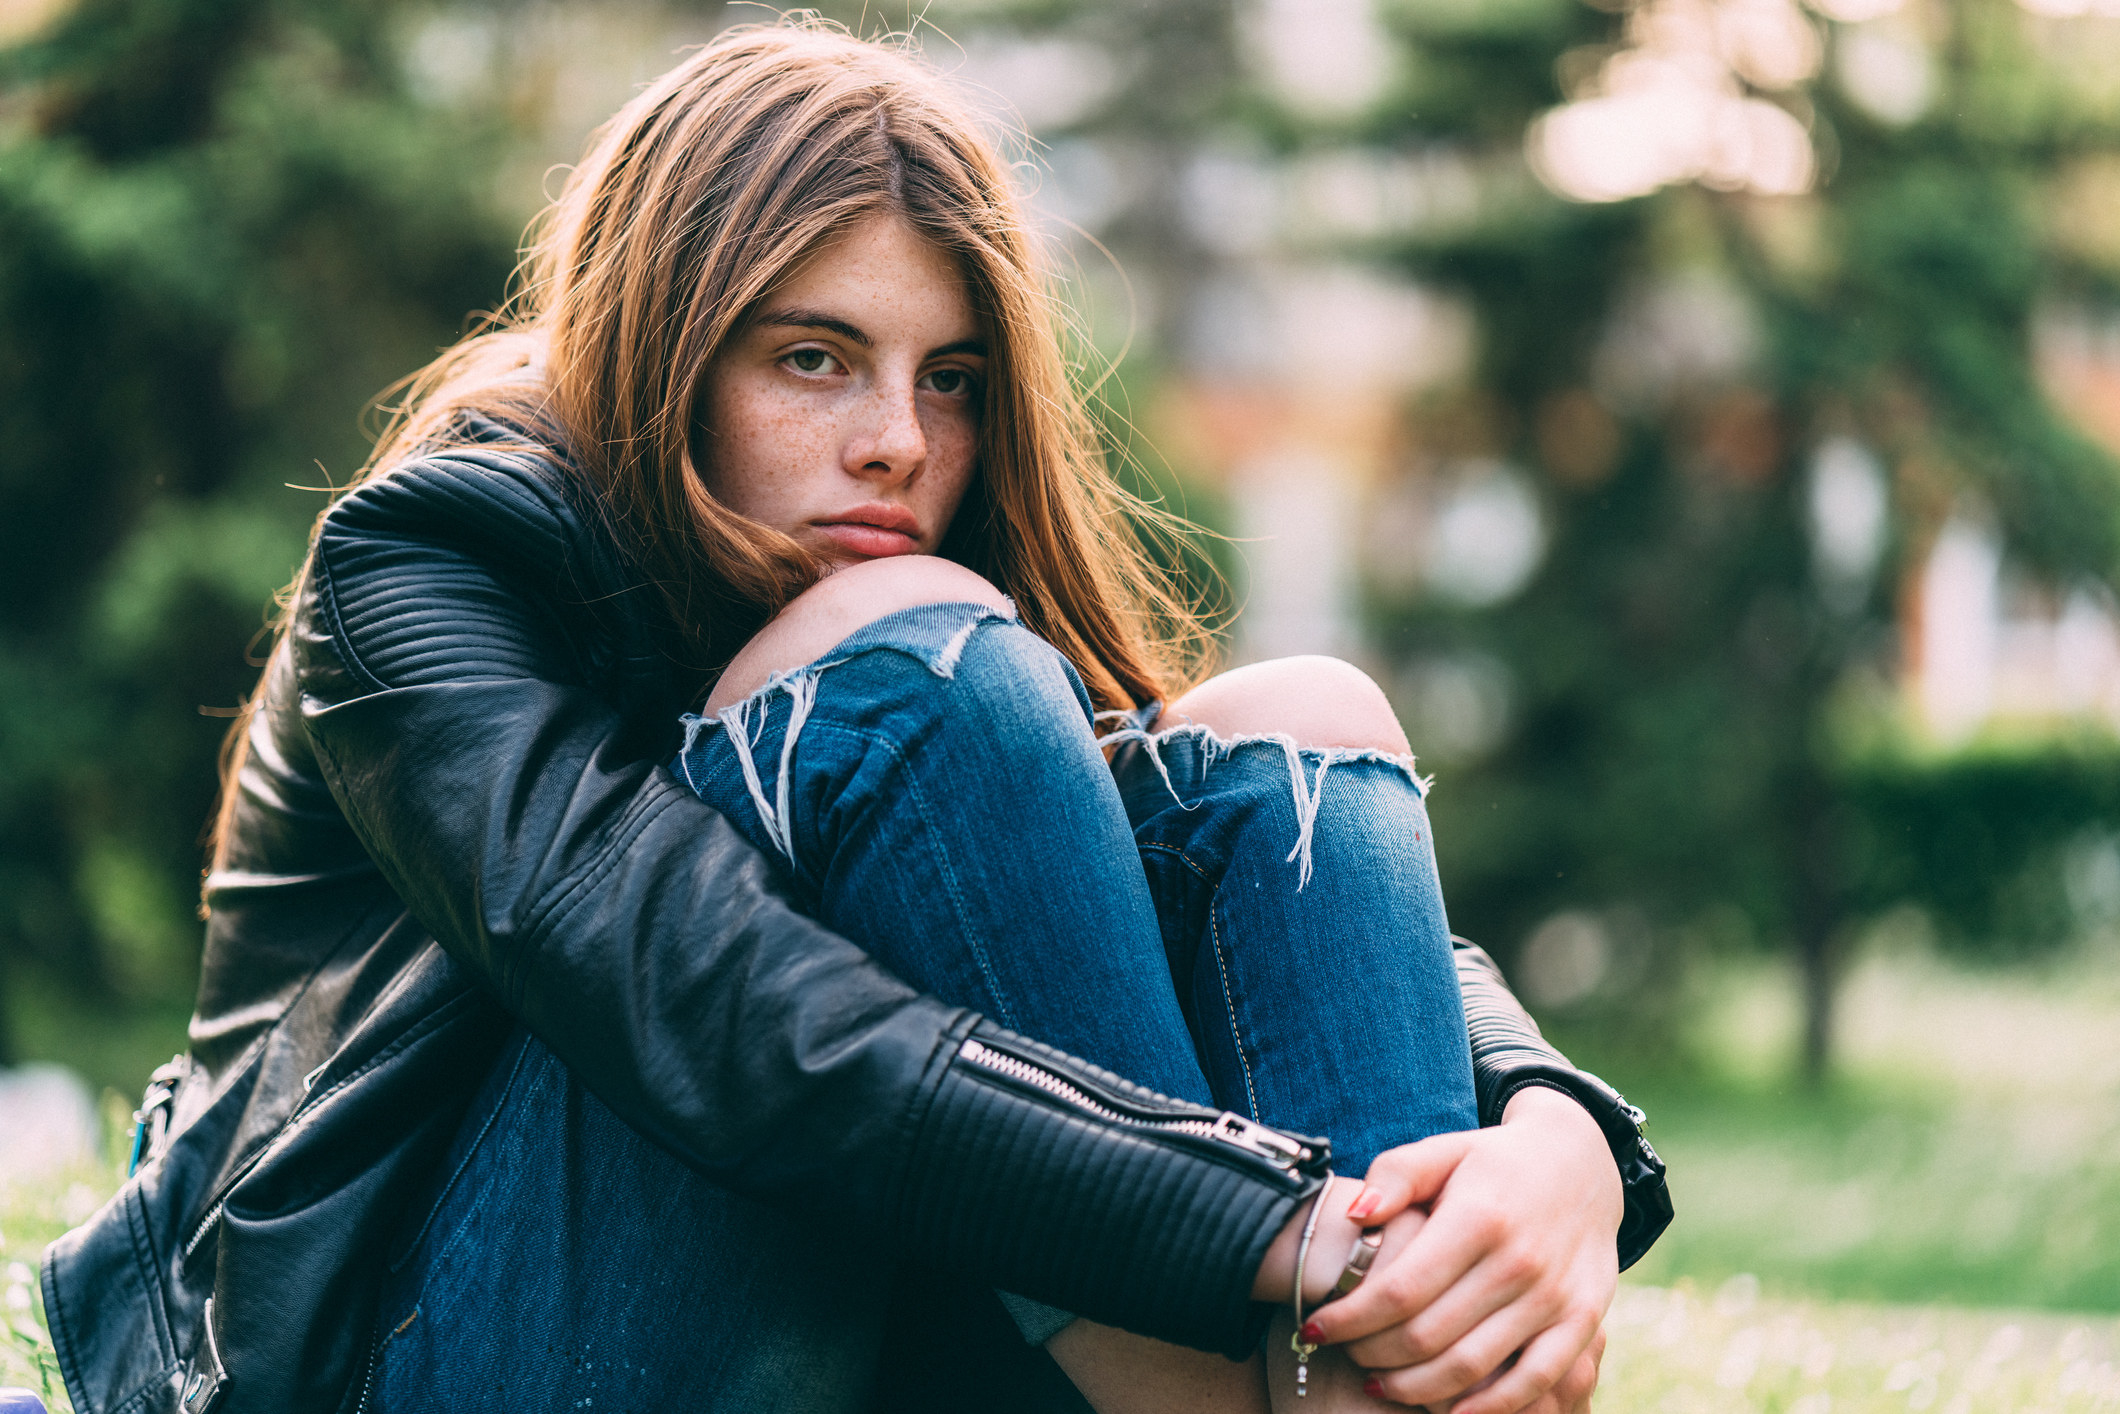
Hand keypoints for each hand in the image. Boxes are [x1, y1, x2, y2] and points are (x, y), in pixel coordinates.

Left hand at [1304, 1088, 1621, 1413]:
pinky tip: (1448, 1413)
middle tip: (1345, 1355)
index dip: (1349, 1319)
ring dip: (1414, 1388)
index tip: (1314, 1329)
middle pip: (1427, 1335)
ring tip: (1379, 1384)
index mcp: (1478, 1217)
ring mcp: (1555, 1297)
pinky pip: (1533, 1382)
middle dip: (1372, 1354)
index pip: (1398, 1289)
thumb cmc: (1493, 1162)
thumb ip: (1395, 1175)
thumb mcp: (1443, 1150)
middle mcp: (1519, 1261)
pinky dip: (1487, 1408)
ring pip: (1471, 1367)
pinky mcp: (1583, 1322)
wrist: (1581, 1165)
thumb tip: (1353, 1215)